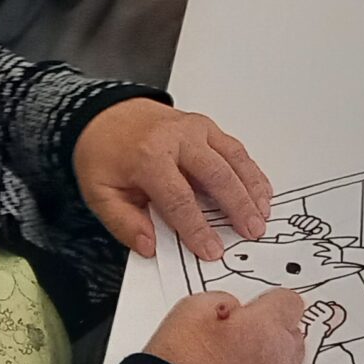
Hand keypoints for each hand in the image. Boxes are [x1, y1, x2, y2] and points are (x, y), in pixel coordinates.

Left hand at [74, 97, 271, 259]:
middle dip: (238, 207)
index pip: (180, 199)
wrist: (106, 114)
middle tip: (252, 231)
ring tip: (262, 214)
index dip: (198, 229)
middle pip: (217, 175)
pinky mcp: (206, 126)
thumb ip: (124, 223)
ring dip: (252, 188)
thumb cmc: (105, 154)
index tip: (211, 250)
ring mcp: (196, 129)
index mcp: (148, 157)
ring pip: (233, 159)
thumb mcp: (100, 193)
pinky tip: (261, 190)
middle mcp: (177, 139)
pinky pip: (235, 149)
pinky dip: (252, 170)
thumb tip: (149, 246)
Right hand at [144, 289, 307, 363]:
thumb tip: (231, 309)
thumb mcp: (187, 314)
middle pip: (292, 335)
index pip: (288, 303)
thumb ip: (219, 301)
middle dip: (270, 334)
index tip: (249, 313)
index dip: (266, 306)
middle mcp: (280, 360)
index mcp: (264, 328)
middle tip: (236, 342)